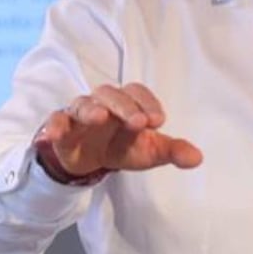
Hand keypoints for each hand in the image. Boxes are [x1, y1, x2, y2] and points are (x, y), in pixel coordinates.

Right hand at [35, 83, 202, 179]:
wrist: (88, 161)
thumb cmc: (121, 146)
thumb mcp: (147, 151)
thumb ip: (171, 151)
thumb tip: (197, 158)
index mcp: (126, 103)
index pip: (137, 92)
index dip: (148, 103)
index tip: (159, 122)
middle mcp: (103, 103)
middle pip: (111, 94)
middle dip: (125, 106)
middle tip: (138, 122)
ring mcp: (79, 115)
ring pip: (82, 103)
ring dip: (91, 109)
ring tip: (100, 118)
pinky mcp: (59, 129)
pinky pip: (54, 122)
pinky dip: (55, 126)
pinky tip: (57, 134)